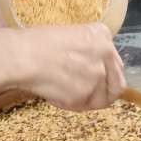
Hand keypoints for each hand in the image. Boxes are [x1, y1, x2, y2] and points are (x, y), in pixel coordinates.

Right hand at [9, 23, 125, 110]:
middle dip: (102, 90)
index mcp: (102, 35)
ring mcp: (99, 75)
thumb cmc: (37, 43)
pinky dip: (71, 105)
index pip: (115, 62)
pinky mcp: (87, 94)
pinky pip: (83, 106)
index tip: (92, 78)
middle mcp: (106, 53)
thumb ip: (88, 50)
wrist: (24, 56)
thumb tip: (91, 67)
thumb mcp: (70, 35)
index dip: (105, 73)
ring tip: (63, 92)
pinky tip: (56, 94)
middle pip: (116, 82)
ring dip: (85, 99)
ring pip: (101, 98)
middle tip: (84, 93)